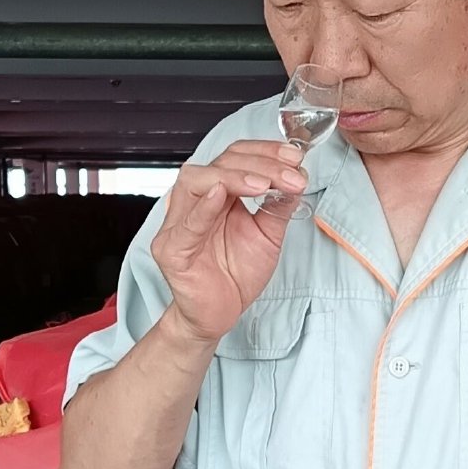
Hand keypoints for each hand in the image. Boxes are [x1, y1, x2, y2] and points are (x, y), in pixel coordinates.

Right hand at [152, 141, 308, 342]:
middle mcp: (193, 202)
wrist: (218, 316)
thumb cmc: (235, 275)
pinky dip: (203, 207)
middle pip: (219, 164)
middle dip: (259, 165)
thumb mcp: (267, 235)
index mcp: (214, 194)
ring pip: (197, 181)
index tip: (295, 157)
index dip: (264, 152)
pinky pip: (186, 224)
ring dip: (234, 177)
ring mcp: (177, 224)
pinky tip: (221, 195)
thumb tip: (296, 178)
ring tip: (264, 184)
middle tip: (290, 175)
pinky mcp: (171, 250)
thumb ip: (278, 207)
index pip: (234, 157)